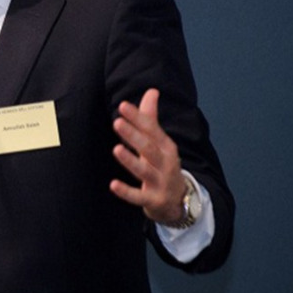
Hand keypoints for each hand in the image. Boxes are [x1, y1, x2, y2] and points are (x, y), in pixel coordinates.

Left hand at [109, 88, 187, 223]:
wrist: (180, 201)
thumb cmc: (163, 166)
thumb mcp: (160, 143)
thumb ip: (151, 118)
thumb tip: (151, 91)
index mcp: (166, 147)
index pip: (152, 130)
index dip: (138, 118)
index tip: (122, 106)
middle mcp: (165, 163)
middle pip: (148, 147)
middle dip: (134, 135)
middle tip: (117, 122)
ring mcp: (160, 182)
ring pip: (145, 170)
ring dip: (131, 160)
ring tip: (116, 149)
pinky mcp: (154, 200)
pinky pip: (139, 196)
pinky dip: (126, 192)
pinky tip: (112, 185)